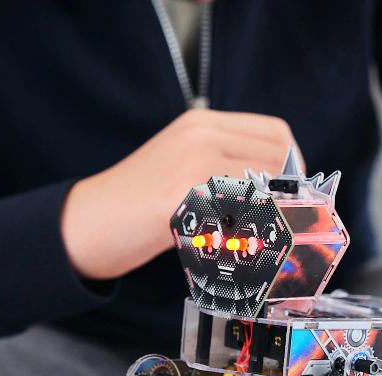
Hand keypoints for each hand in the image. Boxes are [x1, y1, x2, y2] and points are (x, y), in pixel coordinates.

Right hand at [61, 109, 297, 278]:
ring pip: (262, 186)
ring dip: (268, 216)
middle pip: (275, 160)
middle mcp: (201, 134)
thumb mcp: (182, 167)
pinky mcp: (183, 194)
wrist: (89, 222)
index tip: (291, 196)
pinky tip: (232, 246)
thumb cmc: (138, 204)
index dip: (292, 167)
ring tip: (254, 238)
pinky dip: (246, 233)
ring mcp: (192, 161)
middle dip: (287, 195)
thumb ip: (225, 168)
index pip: (274, 133)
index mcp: (202, 123)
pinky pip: (237, 212)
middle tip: (279, 224)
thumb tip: (281, 192)